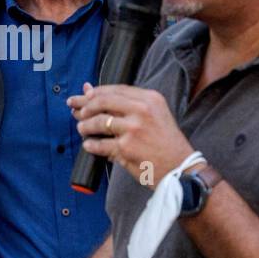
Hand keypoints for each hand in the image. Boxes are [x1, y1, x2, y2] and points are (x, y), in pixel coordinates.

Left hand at [68, 82, 194, 183]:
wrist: (180, 168)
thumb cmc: (166, 142)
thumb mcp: (154, 115)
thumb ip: (125, 103)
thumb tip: (90, 89)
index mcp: (150, 99)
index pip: (115, 89)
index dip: (95, 93)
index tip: (83, 97)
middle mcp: (141, 110)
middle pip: (102, 102)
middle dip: (84, 106)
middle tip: (77, 112)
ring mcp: (133, 129)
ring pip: (98, 122)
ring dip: (85, 126)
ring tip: (83, 129)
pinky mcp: (126, 148)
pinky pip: (100, 144)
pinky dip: (91, 145)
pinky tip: (89, 145)